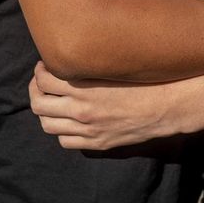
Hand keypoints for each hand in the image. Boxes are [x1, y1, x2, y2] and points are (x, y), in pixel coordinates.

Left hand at [29, 62, 182, 149]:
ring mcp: (88, 129)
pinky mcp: (97, 143)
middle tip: (43, 83)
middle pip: (38, 103)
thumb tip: (66, 59)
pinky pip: (65, 141)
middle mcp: (81, 109)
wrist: (167, 105)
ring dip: (46, 111)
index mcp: (84, 86)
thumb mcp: (112, 65)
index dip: (40, 70)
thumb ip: (87, 65)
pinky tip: (69, 120)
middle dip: (36, 90)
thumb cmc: (143, 79)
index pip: (44, 78)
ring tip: (53, 102)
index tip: (46, 65)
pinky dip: (61, 130)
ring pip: (47, 125)